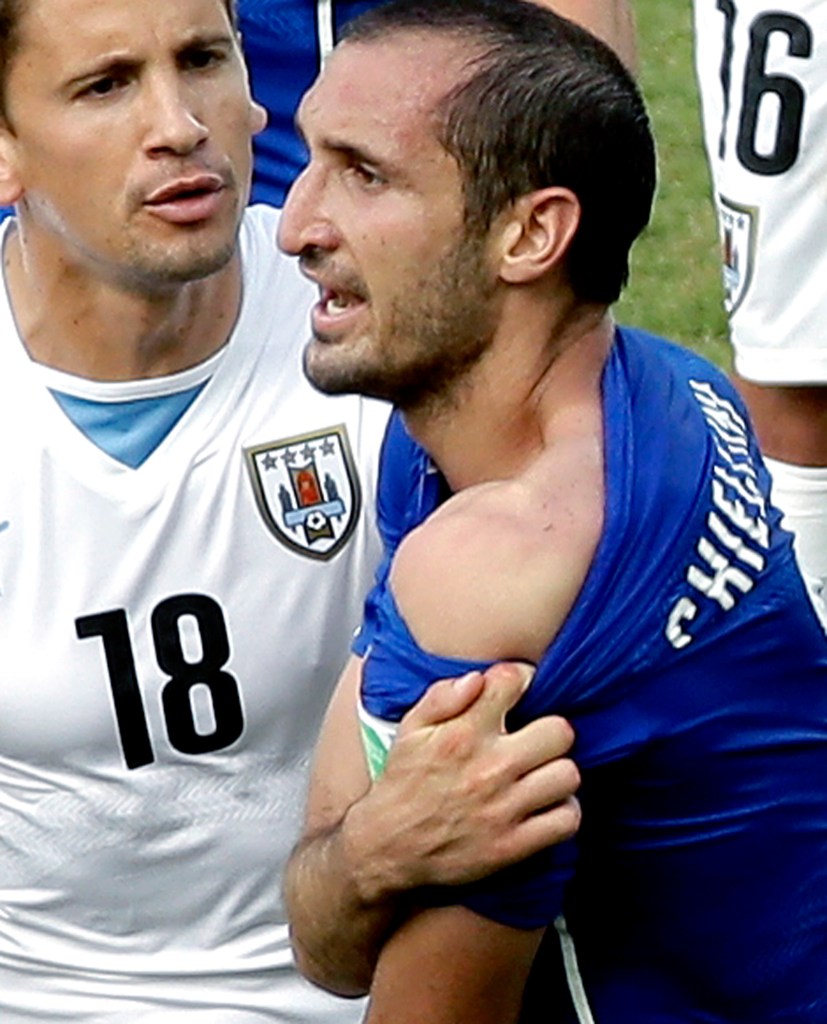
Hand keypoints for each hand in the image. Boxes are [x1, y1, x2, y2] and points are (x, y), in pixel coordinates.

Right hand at [342, 662, 580, 900]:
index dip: (521, 679)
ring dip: (558, 773)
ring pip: (568, 775)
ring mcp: (504, 808)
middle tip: (536, 740)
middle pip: (559, 732)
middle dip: (549, 731)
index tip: (519, 690)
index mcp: (462, 734)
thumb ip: (442, 696)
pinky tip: (545, 806)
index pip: (513, 682)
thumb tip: (478, 678)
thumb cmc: (403, 784)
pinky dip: (563, 812)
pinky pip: (566, 821)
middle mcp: (489, 768)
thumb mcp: (410, 730)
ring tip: (542, 774)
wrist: (387, 848)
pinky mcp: (513, 845)